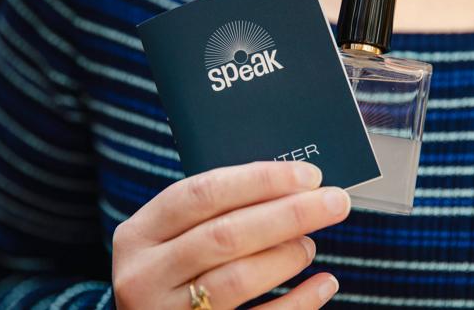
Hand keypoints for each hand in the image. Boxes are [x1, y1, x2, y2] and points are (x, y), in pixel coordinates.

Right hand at [112, 161, 349, 308]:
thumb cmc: (173, 269)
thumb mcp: (173, 237)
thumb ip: (215, 212)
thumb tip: (292, 188)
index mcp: (140, 234)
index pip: (202, 193)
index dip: (259, 180)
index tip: (307, 175)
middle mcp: (145, 275)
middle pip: (226, 235)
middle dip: (289, 214)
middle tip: (334, 202)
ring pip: (239, 279)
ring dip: (287, 256)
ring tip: (309, 244)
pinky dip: (299, 302)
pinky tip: (323, 283)